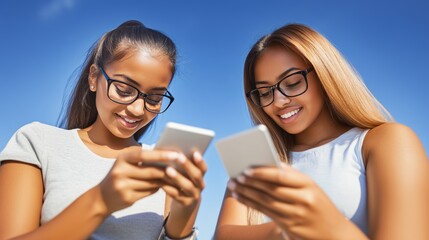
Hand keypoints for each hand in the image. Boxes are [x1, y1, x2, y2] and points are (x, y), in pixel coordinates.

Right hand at [98, 148, 176, 213]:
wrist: (102, 198)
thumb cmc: (121, 176)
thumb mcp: (127, 164)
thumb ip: (144, 161)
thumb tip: (168, 157)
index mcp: (122, 158)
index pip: (144, 155)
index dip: (161, 155)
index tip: (176, 154)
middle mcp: (120, 171)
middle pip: (151, 170)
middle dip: (168, 170)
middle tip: (182, 168)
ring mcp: (123, 186)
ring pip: (152, 182)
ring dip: (165, 180)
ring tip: (177, 177)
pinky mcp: (127, 198)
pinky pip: (149, 192)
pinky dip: (158, 188)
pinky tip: (163, 186)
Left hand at [161, 151, 206, 206]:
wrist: (186, 204)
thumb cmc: (182, 182)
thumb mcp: (185, 175)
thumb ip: (182, 165)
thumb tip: (173, 151)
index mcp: (201, 176)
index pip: (204, 168)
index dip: (200, 161)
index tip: (195, 152)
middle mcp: (200, 186)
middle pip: (196, 175)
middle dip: (187, 165)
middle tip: (179, 156)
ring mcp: (194, 196)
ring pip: (187, 186)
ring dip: (178, 177)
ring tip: (168, 169)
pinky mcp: (186, 204)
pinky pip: (177, 196)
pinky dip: (170, 189)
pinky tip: (162, 184)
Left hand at [228, 165, 348, 239]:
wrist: (335, 234)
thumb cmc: (318, 205)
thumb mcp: (311, 187)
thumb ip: (292, 175)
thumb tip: (269, 163)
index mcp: (308, 184)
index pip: (281, 176)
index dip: (262, 172)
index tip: (246, 169)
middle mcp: (303, 199)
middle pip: (270, 189)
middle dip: (250, 182)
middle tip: (235, 177)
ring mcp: (297, 214)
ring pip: (266, 202)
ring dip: (247, 193)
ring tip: (233, 186)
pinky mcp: (291, 227)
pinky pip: (267, 213)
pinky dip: (252, 204)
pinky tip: (242, 197)